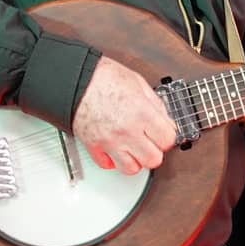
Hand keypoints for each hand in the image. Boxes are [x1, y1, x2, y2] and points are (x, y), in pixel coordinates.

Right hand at [72, 56, 177, 174]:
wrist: (76, 78)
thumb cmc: (103, 76)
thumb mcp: (138, 82)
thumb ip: (155, 104)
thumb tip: (165, 120)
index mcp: (142, 113)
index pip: (168, 140)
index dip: (167, 136)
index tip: (163, 132)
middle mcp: (127, 131)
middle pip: (153, 160)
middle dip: (154, 151)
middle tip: (150, 141)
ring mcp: (109, 141)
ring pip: (131, 169)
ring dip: (135, 159)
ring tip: (133, 147)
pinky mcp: (93, 146)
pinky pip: (108, 165)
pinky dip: (112, 160)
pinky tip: (115, 148)